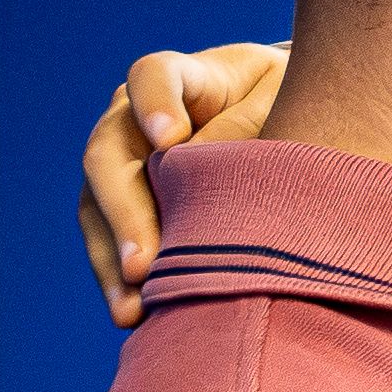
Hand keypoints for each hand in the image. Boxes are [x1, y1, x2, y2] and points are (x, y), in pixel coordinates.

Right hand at [77, 39, 293, 319]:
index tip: (170, 138)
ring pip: (97, 205)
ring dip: (111, 259)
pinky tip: (132, 315)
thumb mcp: (288, 104)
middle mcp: (136, 117)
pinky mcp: (125, 207)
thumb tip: (207, 169)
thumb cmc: (295, 107)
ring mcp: (124, 162)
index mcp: (183, 77)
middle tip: (144, 263)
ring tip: (130, 307)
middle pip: (110, 154)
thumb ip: (250, 127)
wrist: (291, 124)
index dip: (155, 104)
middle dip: (125, 213)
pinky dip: (118, 280)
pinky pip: (109, 242)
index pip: (153, 76)